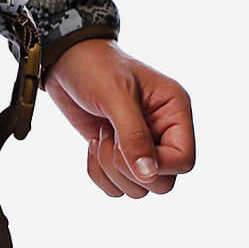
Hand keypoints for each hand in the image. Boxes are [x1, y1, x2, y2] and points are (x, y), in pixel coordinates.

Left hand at [45, 41, 195, 198]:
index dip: (156, 164)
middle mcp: (163, 131)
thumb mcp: (116, 95)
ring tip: (100, 135)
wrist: (65, 59)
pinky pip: (117, 186)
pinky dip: (99, 174)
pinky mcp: (119, 153)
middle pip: (162, 182)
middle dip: (128, 168)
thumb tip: (148, 174)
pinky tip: (92, 145)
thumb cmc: (95, 66)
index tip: (124, 147)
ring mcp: (141, 144)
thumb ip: (134, 135)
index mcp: (175, 112)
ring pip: (139, 188)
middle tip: (108, 137)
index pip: (183, 160)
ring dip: (111, 170)